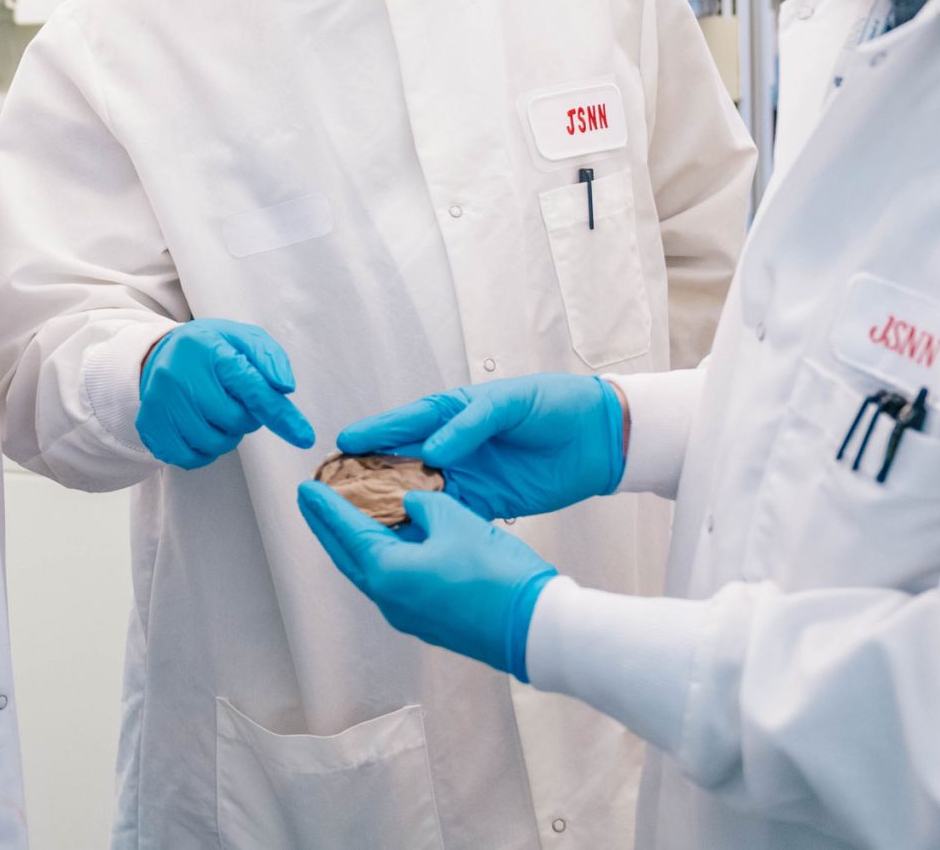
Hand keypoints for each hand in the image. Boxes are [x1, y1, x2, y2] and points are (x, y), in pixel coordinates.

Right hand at [136, 319, 317, 468]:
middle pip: (234, 420)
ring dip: (226, 435)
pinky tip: (201, 428)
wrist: (160, 354)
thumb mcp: (243, 339)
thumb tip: (284, 388)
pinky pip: (190, 458)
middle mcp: (180, 375)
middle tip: (236, 401)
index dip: (281, 415)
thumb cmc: (211, 349)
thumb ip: (269, 359)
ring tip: (217, 412)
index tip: (304, 437)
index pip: (252, 388)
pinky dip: (204, 451)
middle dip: (246, 418)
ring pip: (214, 443)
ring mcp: (161, 403)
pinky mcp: (151, 427)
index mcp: (209, 349)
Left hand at [298, 484, 558, 680]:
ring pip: (370, 571)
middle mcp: (388, 599)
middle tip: (312, 500)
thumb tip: (409, 505)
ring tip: (347, 517)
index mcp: (387, 572)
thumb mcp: (456, 520)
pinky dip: (382, 559)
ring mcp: (407, 616)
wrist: (535, 628)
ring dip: (355, 543)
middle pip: (348, 555)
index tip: (304, 487)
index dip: (325, 505)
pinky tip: (391, 543)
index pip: (345, 530)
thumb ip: (422, 505)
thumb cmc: (495, 572)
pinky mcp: (428, 622)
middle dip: (328, 526)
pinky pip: (392, 583)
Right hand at [336, 374, 623, 520]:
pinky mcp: (489, 503)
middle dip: (372, 473)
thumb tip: (434, 450)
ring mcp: (469, 475)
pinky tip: (407, 537)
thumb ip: (470, 424)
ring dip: (395, 504)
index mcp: (454, 412)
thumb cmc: (555, 405)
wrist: (600, 437)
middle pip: (404, 461)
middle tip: (339, 488)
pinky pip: (451, 515)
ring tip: (362, 518)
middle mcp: (454, 445)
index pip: (406, 423)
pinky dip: (429, 526)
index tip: (343, 443)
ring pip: (421, 492)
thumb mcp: (510, 402)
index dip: (374, 433)